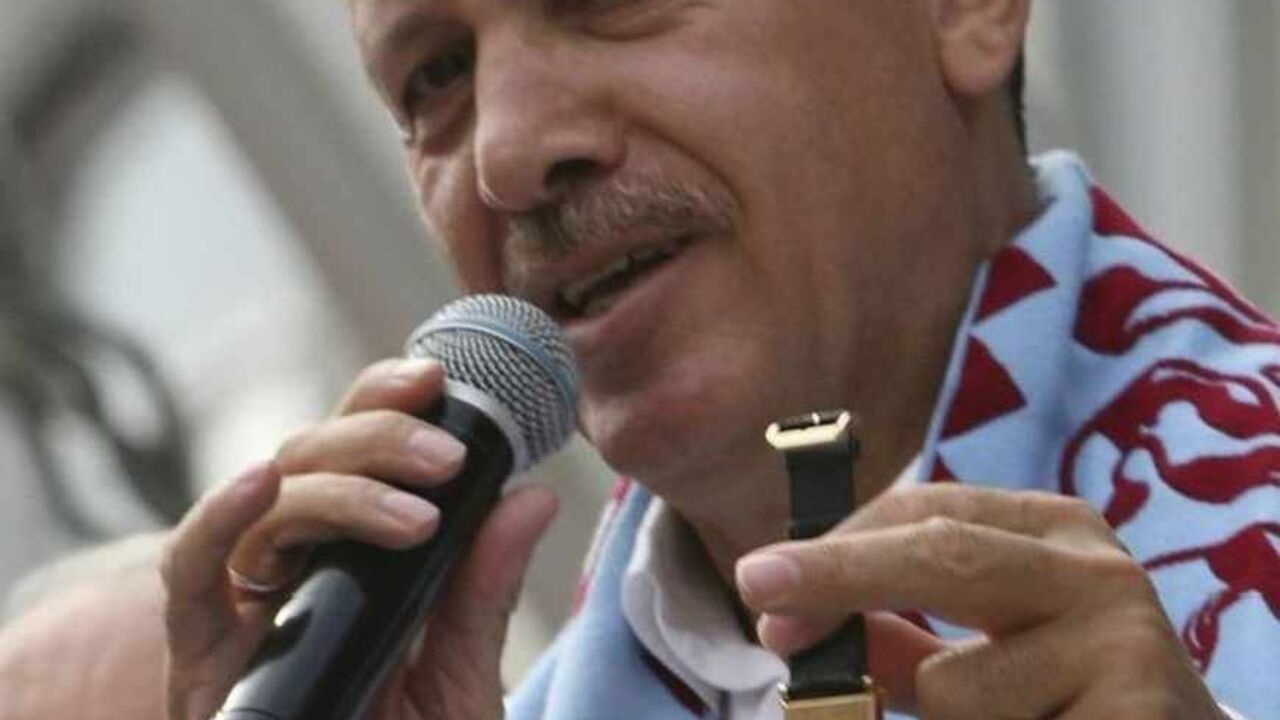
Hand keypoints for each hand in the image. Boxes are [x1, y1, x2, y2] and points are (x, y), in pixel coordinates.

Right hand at [161, 358, 558, 719]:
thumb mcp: (458, 682)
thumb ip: (482, 593)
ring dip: (339, 486)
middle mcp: (297, 564)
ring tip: (419, 509)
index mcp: (357, 557)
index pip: (359, 454)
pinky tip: (259, 485)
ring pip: (268, 497)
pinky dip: (217, 518)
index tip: (442, 377)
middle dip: (378, 438)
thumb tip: (533, 496)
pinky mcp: (200, 652)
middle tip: (448, 457)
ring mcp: (246, 602)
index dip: (388, 404)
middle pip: (314, 458)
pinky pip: (187, 568)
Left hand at [735, 485, 1225, 718]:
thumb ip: (902, 636)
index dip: (836, 545)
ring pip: (954, 687)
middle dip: (839, 574)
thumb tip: (794, 622)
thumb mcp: (987, 649)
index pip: (926, 510)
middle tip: (759, 592)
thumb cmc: (1063, 693)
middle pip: (941, 555)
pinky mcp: (1139, 713)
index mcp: (1053, 531)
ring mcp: (1126, 640)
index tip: (761, 579)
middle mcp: (1095, 570)